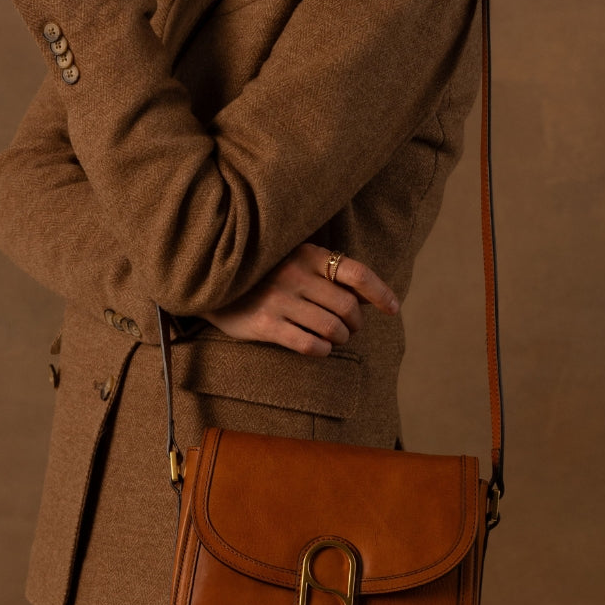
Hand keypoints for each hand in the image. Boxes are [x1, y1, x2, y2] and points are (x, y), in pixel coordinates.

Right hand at [201, 242, 399, 357]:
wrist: (211, 281)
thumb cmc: (264, 274)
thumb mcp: (296, 260)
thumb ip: (329, 273)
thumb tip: (371, 296)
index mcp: (308, 254)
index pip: (357, 273)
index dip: (382, 293)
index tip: (393, 309)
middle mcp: (295, 274)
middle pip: (348, 308)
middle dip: (356, 324)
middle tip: (350, 328)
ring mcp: (279, 300)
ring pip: (332, 329)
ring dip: (341, 339)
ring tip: (334, 338)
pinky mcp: (265, 324)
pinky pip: (310, 345)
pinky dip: (322, 350)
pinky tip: (319, 347)